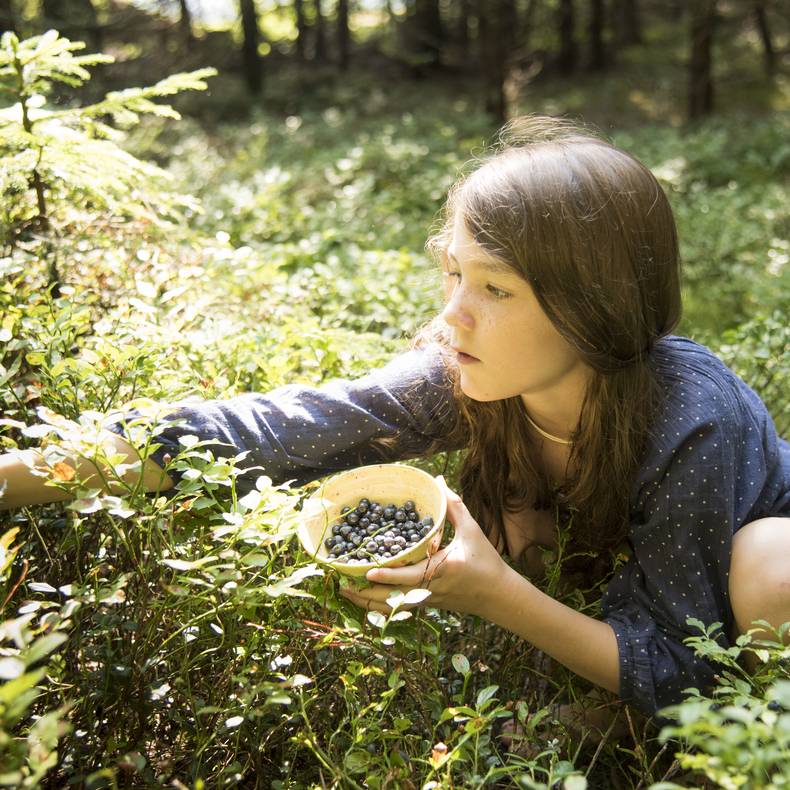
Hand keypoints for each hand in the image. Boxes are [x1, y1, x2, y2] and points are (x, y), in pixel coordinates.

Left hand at [339, 477, 506, 616]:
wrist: (498, 596)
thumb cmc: (486, 561)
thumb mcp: (472, 531)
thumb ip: (453, 506)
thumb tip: (437, 481)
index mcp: (442, 570)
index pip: (411, 576)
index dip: (389, 575)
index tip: (369, 571)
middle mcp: (431, 589)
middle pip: (393, 598)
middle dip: (366, 594)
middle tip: (342, 585)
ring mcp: (427, 600)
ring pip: (392, 607)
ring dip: (368, 602)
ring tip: (346, 592)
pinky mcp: (426, 605)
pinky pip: (398, 607)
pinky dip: (380, 604)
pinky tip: (364, 596)